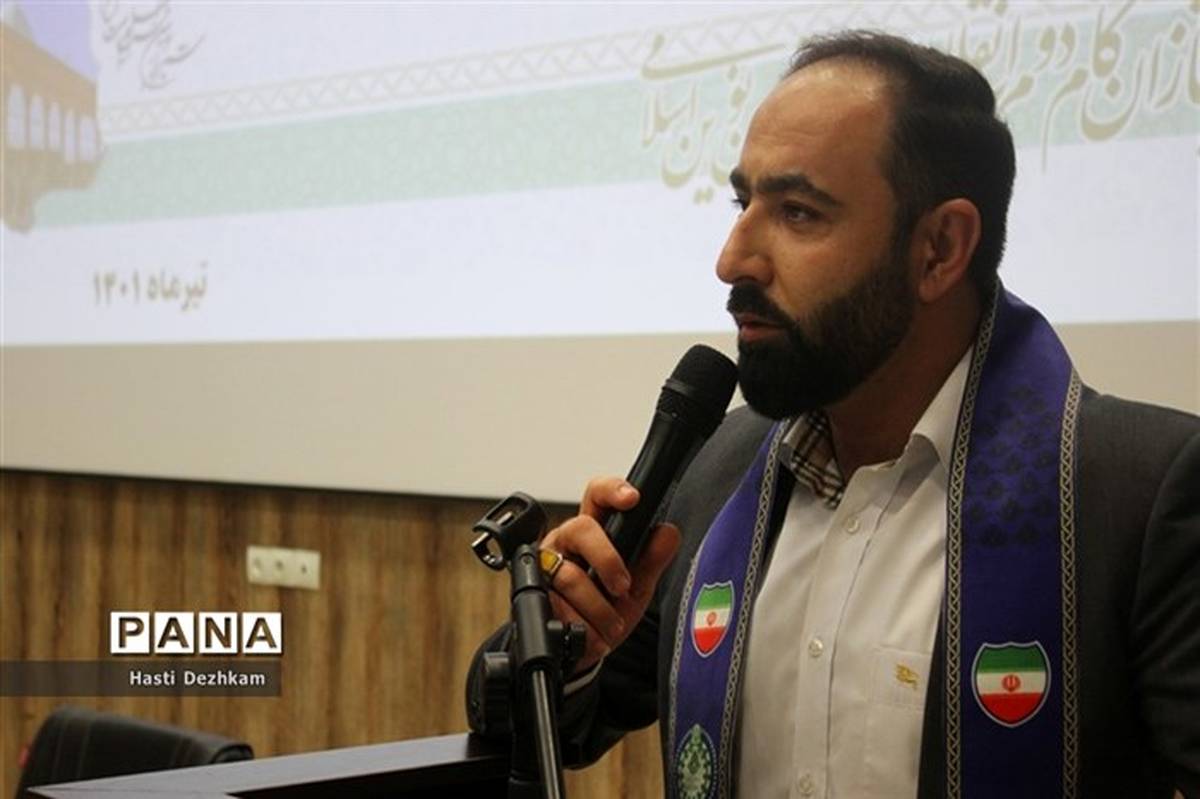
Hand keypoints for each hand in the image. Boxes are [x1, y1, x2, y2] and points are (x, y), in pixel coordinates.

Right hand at [540, 476, 681, 673]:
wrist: (581, 649)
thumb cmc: (605, 609)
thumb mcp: (636, 587)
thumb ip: (652, 559)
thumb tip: (668, 533)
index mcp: (592, 532)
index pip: (597, 496)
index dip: (612, 490)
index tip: (631, 498)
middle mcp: (566, 542)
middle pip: (581, 528)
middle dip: (607, 560)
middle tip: (623, 587)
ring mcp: (547, 567)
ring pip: (570, 576)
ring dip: (600, 609)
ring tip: (612, 626)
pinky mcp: (535, 596)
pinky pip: (559, 608)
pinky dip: (583, 628)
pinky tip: (592, 636)